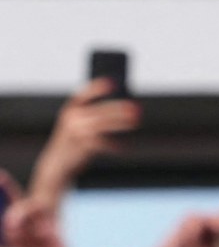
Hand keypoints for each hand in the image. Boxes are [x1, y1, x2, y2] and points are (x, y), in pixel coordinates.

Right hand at [30, 79, 140, 204]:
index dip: (96, 88)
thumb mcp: (75, 124)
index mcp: (70, 109)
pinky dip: (115, 145)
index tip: (112, 83)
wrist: (56, 163)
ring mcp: (76, 131)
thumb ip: (92, 115)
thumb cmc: (71, 142)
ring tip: (135, 122)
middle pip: (100, 110)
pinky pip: (104, 143)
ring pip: (103, 124)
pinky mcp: (82, 146)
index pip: (83, 94)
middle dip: (119, 108)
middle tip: (136, 107)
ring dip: (121, 123)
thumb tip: (123, 109)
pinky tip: (124, 147)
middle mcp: (71, 118)